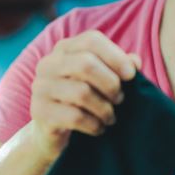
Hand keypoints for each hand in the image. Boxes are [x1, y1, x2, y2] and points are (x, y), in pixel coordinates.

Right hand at [29, 30, 141, 160]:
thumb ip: (119, 68)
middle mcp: (48, 63)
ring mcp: (41, 87)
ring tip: (110, 117)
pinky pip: (74, 116)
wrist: (53, 133)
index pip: (91, 40)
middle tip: (120, 100)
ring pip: (81, 92)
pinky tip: (99, 128)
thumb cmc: (83, 101)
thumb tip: (135, 61)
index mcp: (64, 49)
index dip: (116, 56)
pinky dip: (94, 124)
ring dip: (104, 108)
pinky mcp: (39, 111)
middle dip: (111, 84)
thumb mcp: (102, 81)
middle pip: (86, 63)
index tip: (131, 75)